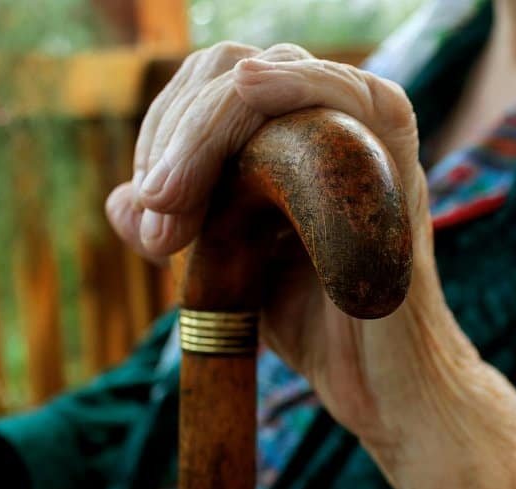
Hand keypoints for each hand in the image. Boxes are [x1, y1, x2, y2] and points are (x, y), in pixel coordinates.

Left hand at [107, 43, 515, 488]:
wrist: (386, 390)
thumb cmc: (318, 328)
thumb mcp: (231, 268)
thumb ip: (184, 228)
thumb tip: (120, 200)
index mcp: (295, 138)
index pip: (210, 88)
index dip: (162, 137)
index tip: (149, 223)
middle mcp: (334, 124)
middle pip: (228, 72)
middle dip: (173, 137)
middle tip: (157, 221)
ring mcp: (369, 138)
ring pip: (266, 77)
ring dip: (203, 128)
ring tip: (172, 198)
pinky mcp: (396, 167)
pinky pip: (346, 95)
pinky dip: (291, 85)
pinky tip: (248, 91)